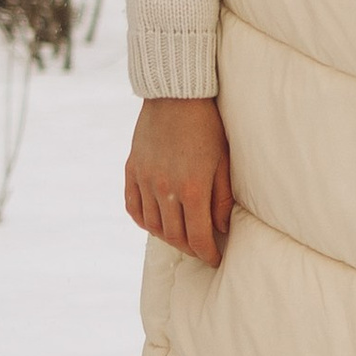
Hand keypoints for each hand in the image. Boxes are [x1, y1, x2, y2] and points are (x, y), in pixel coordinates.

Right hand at [125, 98, 232, 267]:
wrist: (176, 96)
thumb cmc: (207, 127)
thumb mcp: (224, 162)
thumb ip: (222, 199)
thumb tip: (221, 229)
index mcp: (193, 189)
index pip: (198, 236)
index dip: (207, 253)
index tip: (215, 259)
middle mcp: (165, 189)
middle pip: (174, 235)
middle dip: (190, 248)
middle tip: (201, 250)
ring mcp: (145, 180)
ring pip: (153, 225)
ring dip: (168, 237)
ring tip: (181, 238)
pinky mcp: (132, 170)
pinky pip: (133, 206)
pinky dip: (143, 220)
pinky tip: (155, 223)